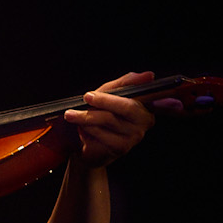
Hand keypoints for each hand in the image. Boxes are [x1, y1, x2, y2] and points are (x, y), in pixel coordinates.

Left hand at [63, 71, 181, 166]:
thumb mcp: (109, 93)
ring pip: (109, 119)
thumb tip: (148, 75)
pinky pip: (102, 133)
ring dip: (88, 115)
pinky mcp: (121, 148)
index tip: (136, 80)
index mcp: (146, 105)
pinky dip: (87, 128)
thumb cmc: (99, 116)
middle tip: (87, 97)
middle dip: (104, 100)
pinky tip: (82, 129)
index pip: (144, 92)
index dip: (137, 85)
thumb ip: (125, 83)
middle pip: (127, 106)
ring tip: (74, 115)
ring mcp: (135, 136)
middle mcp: (145, 121)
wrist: (85, 145)